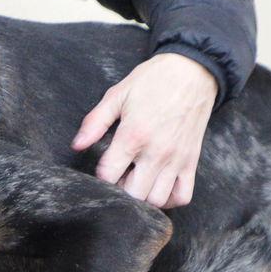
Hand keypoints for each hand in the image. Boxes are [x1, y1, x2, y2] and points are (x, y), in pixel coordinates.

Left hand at [72, 51, 217, 208]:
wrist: (193, 71)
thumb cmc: (153, 81)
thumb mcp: (118, 94)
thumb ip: (95, 122)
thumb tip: (77, 145)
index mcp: (134, 135)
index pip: (109, 175)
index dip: (101, 176)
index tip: (103, 167)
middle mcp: (156, 152)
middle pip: (133, 195)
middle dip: (121, 191)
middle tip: (119, 175)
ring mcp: (176, 159)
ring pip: (156, 200)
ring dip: (143, 196)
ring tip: (138, 179)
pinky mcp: (192, 162)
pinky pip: (182, 196)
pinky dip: (170, 198)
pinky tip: (158, 185)